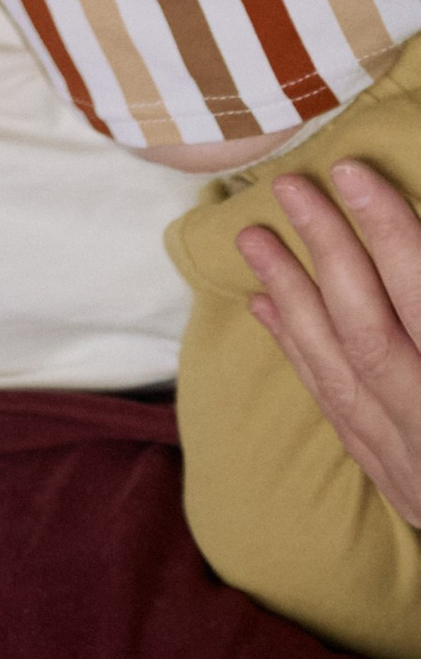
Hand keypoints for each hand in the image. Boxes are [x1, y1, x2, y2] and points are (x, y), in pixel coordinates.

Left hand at [239, 162, 420, 525]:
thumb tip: (417, 258)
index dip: (391, 237)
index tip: (354, 172)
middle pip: (372, 332)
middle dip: (328, 253)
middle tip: (291, 185)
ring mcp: (416, 467)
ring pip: (341, 373)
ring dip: (293, 297)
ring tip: (253, 235)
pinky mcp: (403, 487)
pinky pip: (338, 414)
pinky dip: (299, 356)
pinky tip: (268, 310)